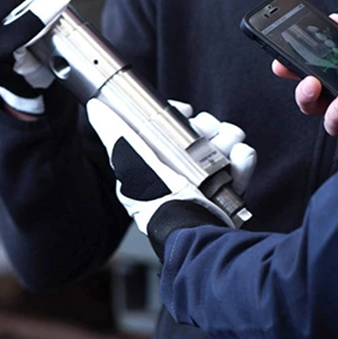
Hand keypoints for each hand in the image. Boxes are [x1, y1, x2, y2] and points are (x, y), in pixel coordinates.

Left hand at [86, 98, 256, 259]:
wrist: (193, 231)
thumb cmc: (158, 202)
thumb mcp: (129, 164)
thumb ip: (114, 135)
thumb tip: (95, 107)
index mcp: (156, 162)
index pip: (169, 126)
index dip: (178, 114)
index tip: (184, 111)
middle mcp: (181, 168)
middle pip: (201, 129)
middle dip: (207, 125)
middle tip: (206, 131)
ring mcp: (207, 177)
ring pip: (225, 140)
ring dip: (228, 139)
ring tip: (226, 147)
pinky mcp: (229, 187)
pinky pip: (242, 161)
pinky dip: (243, 158)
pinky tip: (238, 158)